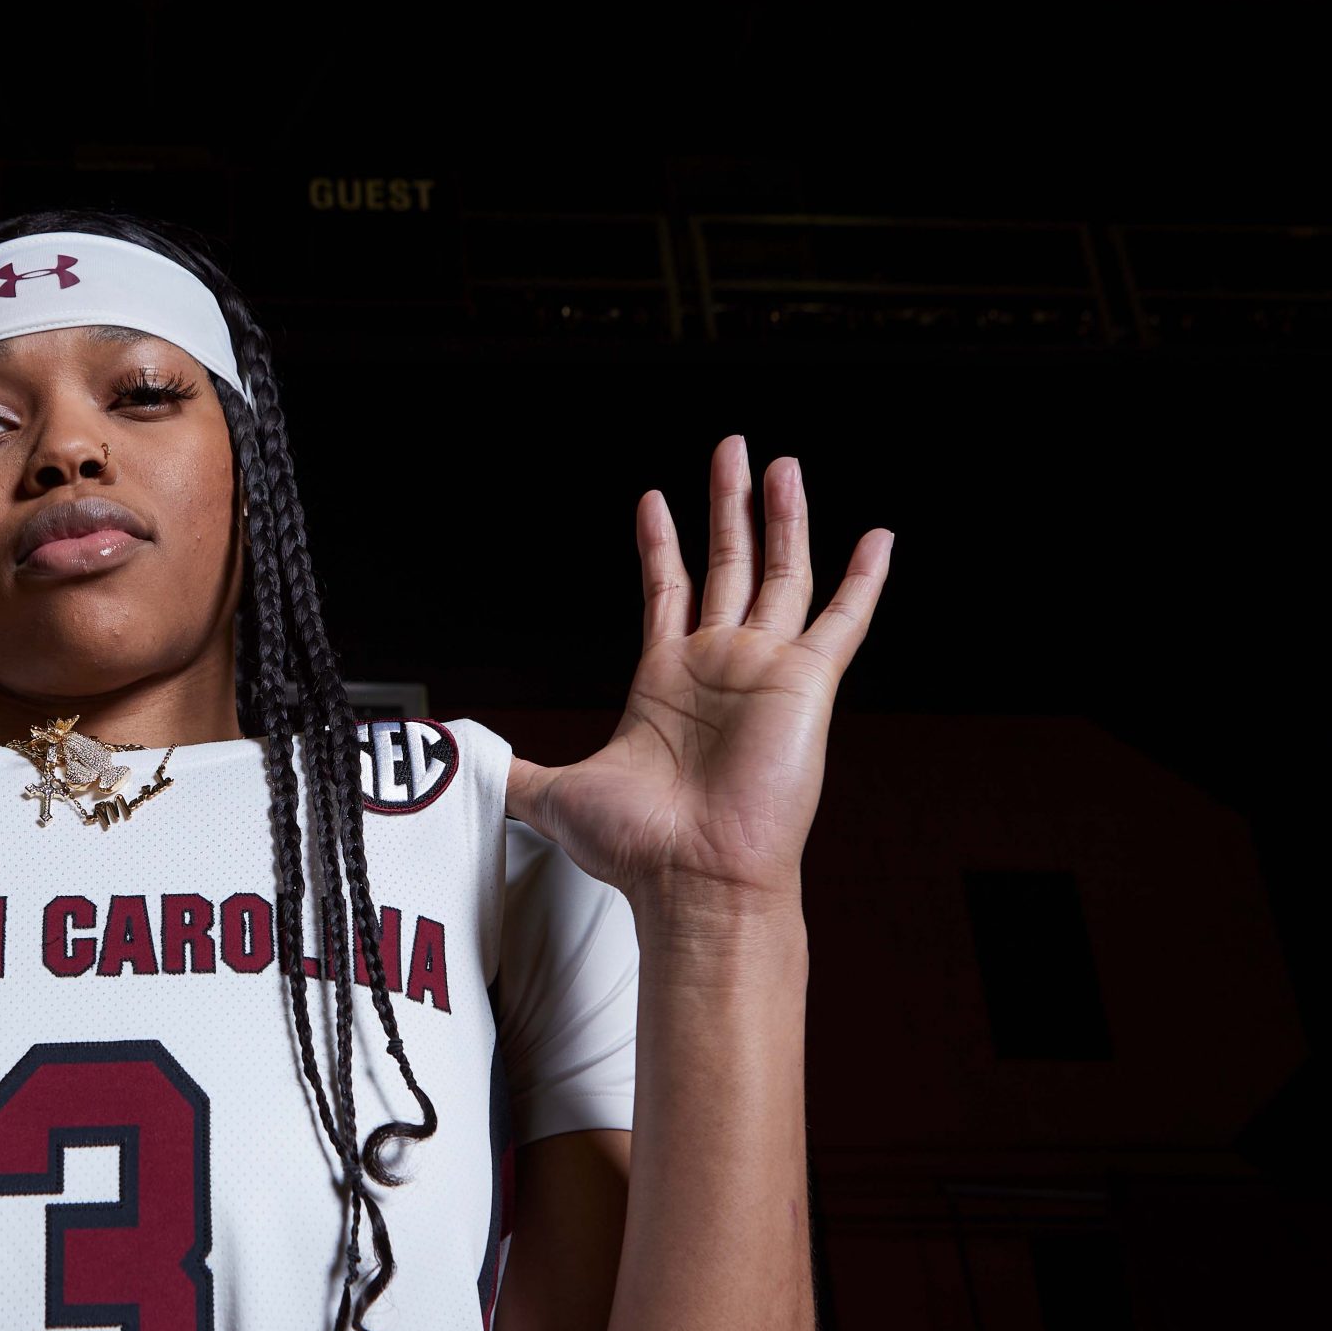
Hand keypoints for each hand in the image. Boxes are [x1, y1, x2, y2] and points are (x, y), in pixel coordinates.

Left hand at [505, 435, 891, 914]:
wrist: (694, 879)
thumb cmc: (638, 849)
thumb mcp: (551, 794)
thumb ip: (508, 770)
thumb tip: (454, 762)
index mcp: (666, 681)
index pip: (667, 590)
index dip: (661, 544)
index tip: (654, 500)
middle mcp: (719, 667)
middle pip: (729, 565)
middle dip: (727, 506)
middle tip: (730, 451)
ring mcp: (765, 671)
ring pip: (782, 573)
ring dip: (784, 518)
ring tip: (780, 465)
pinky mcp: (807, 683)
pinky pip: (843, 619)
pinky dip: (863, 579)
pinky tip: (877, 539)